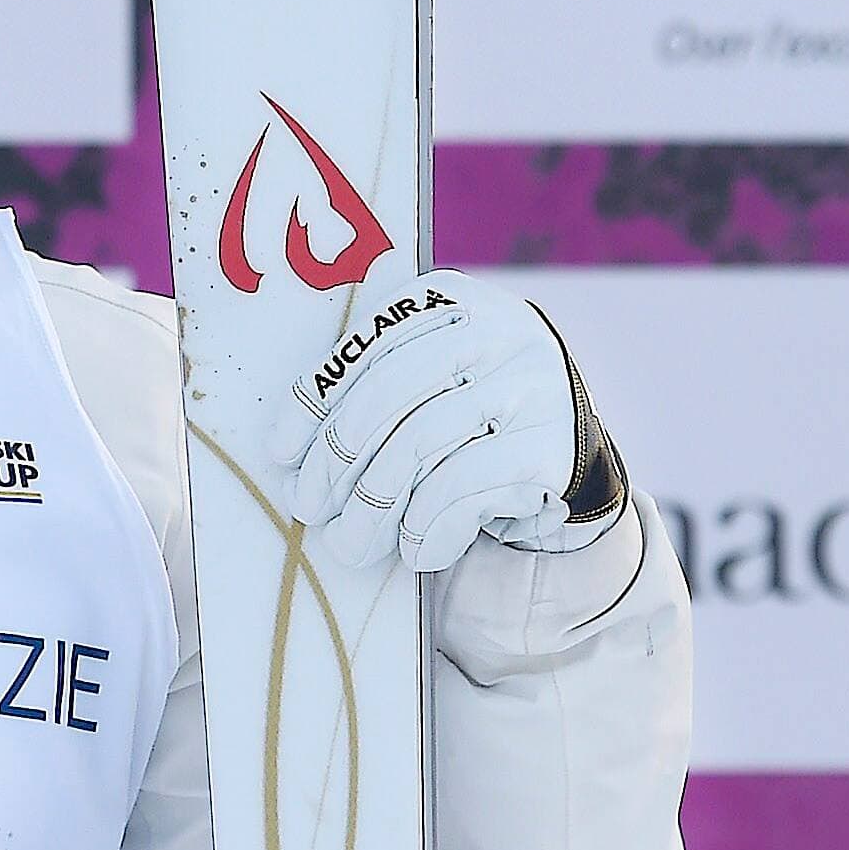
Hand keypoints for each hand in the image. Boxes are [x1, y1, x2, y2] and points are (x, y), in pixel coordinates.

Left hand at [265, 269, 628, 573]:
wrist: (568, 449)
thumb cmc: (467, 411)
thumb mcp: (426, 374)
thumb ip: (369, 385)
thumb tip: (287, 455)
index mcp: (449, 298)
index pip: (365, 344)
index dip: (314, 401)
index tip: (280, 453)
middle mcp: (498, 330)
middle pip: (388, 392)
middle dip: (335, 458)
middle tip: (307, 505)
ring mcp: (532, 385)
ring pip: (421, 443)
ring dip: (373, 506)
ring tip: (348, 543)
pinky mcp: (552, 445)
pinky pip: (466, 486)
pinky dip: (428, 526)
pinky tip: (412, 551)